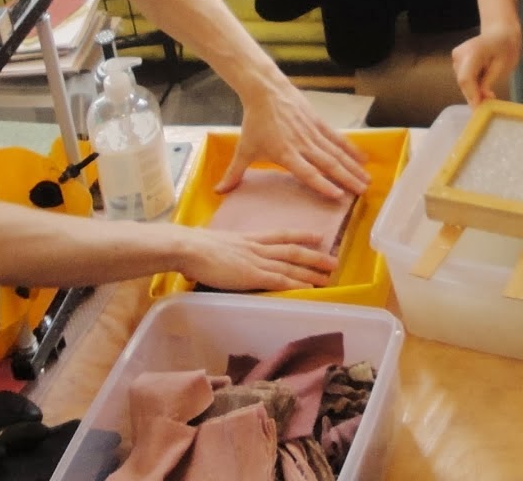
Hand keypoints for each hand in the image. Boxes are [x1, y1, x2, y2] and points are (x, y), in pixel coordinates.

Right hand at [182, 225, 337, 291]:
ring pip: (291, 266)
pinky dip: (296, 284)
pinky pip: (280, 280)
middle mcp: (257, 248)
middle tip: (334, 261)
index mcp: (248, 239)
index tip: (317, 236)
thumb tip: (214, 260)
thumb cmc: (192, 247)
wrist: (188, 247)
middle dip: (315, 256)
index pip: (280, 235)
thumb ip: (219, 252)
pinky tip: (309, 289)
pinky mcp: (252, 275)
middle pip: (292, 251)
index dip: (300, 235)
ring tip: (329, 276)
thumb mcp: (212, 244)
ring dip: (311, 272)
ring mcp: (256, 261)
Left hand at [218, 82, 368, 201]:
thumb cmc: (254, 123)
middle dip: (346, 179)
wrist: (266, 91)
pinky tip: (363, 158)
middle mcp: (303, 144)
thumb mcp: (244, 149)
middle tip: (362, 192)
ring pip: (337, 152)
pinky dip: (351, 148)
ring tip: (367, 180)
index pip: (307, 172)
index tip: (338, 196)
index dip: (322, 184)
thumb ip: (235, 173)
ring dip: (353, 167)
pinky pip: (338, 138)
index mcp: (286, 153)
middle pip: (328, 164)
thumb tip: (219, 192)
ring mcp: (313, 132)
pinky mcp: (319, 122)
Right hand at [451, 22, 521, 106]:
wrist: (500, 32)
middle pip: (463, 82)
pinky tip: (483, 83)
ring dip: (474, 90)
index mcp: (473, 52)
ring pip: (462, 82)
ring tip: (489, 93)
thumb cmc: (506, 47)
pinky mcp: (456, 60)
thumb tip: (481, 98)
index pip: (466, 79)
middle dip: (474, 95)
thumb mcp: (503, 66)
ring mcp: (456, 56)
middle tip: (488, 103)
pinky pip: (463, 78)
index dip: (471, 96)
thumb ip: (489, 81)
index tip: (479, 109)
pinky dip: (472, 84)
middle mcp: (460, 53)